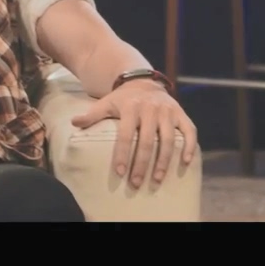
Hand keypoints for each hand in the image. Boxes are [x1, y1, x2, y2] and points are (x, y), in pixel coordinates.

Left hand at [71, 79, 198, 188]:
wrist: (144, 82)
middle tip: (136, 183)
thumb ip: (92, 114)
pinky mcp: (182, 114)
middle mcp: (150, 109)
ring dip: (164, 161)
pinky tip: (186, 163)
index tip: (120, 172)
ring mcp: (168, 112)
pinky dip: (190, 147)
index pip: (125, 135)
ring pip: (169, 140)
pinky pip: (190, 131)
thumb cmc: (122, 99)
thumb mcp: (106, 103)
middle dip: (142, 164)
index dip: (122, 154)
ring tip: (157, 179)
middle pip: (147, 141)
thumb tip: (74, 122)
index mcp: (130, 108)